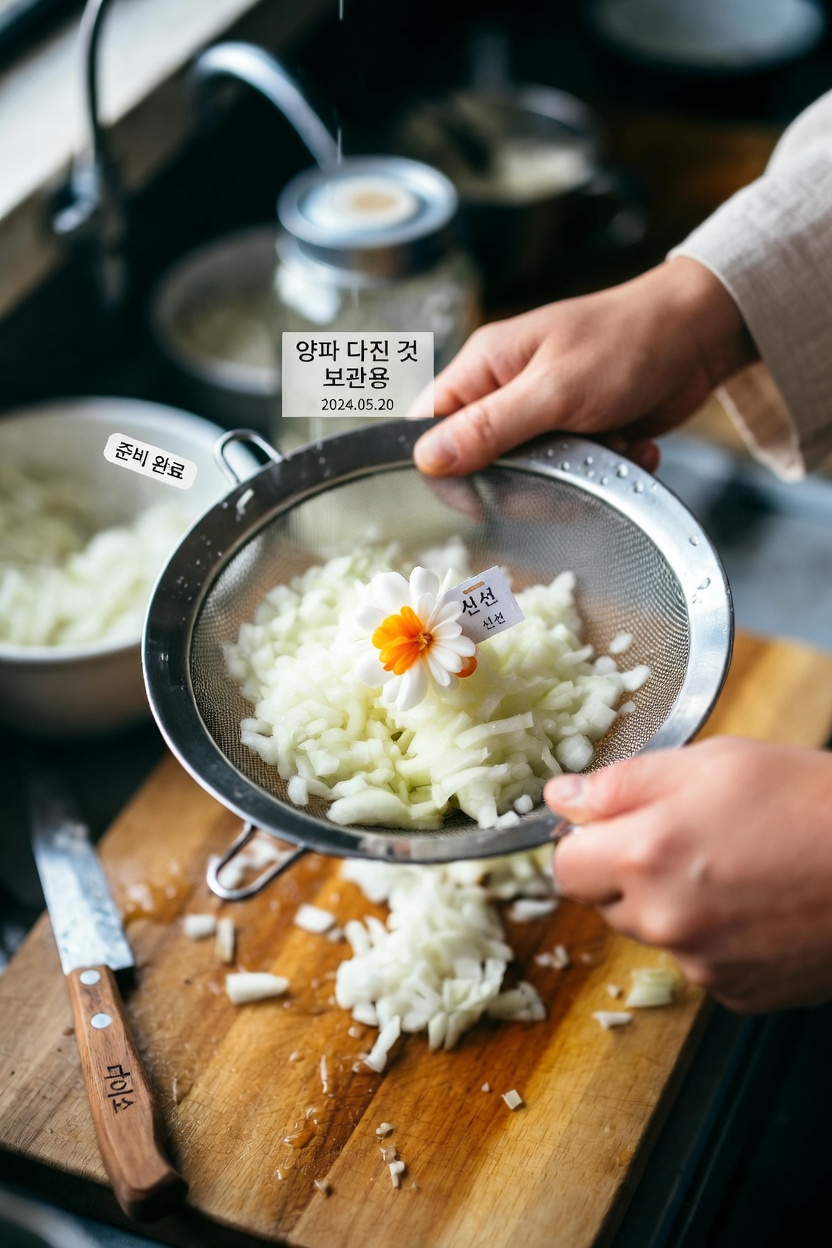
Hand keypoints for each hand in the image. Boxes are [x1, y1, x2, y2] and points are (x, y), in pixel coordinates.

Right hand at [412, 257, 756, 476]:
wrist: (700, 334)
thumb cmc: (628, 343)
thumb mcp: (554, 390)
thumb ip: (490, 427)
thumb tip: (428, 458)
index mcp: (484, 367)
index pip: (430, 426)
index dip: (446, 468)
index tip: (484, 494)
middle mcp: (505, 391)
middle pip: (481, 464)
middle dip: (528, 479)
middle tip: (570, 464)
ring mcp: (541, 414)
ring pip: (529, 478)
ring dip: (576, 474)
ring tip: (610, 447)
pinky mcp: (576, 434)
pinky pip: (570, 475)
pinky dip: (603, 470)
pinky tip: (629, 448)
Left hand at [546, 737, 831, 1012]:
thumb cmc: (806, 801)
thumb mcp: (709, 762)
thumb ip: (620, 783)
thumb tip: (559, 798)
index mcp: (644, 855)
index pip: (564, 866)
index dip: (586, 842)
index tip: (616, 827)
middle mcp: (662, 920)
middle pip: (606, 902)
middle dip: (629, 872)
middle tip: (689, 838)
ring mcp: (700, 965)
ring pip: (654, 933)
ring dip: (672, 906)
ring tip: (734, 868)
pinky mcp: (736, 993)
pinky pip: (699, 963)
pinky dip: (715, 938)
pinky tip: (756, 905)